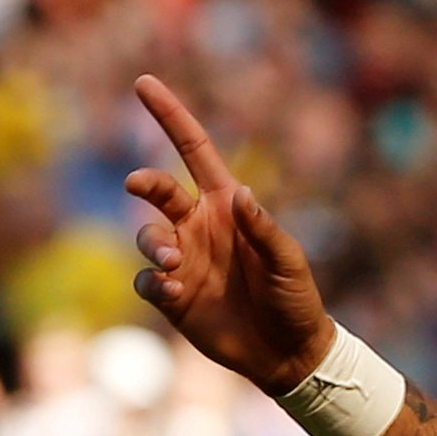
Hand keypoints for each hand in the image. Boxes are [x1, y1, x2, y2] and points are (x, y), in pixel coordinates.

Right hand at [126, 76, 333, 394]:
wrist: (288, 352)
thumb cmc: (296, 300)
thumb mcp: (289, 262)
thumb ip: (265, 229)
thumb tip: (240, 195)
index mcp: (228, 206)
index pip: (194, 151)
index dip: (170, 117)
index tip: (144, 83)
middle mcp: (199, 226)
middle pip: (158, 191)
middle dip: (145, 183)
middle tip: (140, 185)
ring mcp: (182, 259)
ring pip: (146, 236)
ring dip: (152, 244)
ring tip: (173, 262)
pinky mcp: (171, 294)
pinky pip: (146, 280)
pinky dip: (154, 282)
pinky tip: (175, 293)